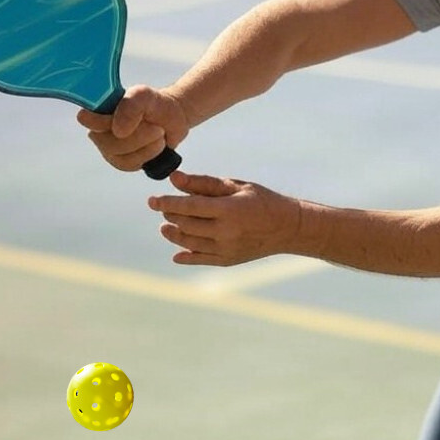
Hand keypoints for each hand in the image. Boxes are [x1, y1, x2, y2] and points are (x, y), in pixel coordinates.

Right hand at [77, 85, 189, 172]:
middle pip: (108, 143)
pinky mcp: (120, 161)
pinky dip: (148, 154)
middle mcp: (98, 129)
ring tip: (159, 133)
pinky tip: (155, 144)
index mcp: (98, 108)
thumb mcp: (145, 96)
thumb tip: (117, 131)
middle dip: (138, 136)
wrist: (172, 119)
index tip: (123, 124)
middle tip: (157, 127)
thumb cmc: (154, 104)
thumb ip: (130, 106)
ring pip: (119, 155)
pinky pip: (129, 164)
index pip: (85, 118)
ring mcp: (107, 147)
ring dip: (146, 144)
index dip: (101, 123)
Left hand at [149, 172, 303, 266]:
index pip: (189, 206)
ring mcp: (226, 248)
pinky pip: (200, 259)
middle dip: (170, 215)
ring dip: (173, 234)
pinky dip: (185, 256)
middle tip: (163, 208)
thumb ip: (204, 183)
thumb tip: (175, 179)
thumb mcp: (235, 186)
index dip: (167, 202)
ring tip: (166, 227)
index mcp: (228, 209)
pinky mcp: (227, 260)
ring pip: (189, 243)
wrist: (287, 227)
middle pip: (186, 224)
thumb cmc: (261, 200)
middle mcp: (226, 231)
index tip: (152, 200)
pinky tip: (177, 252)